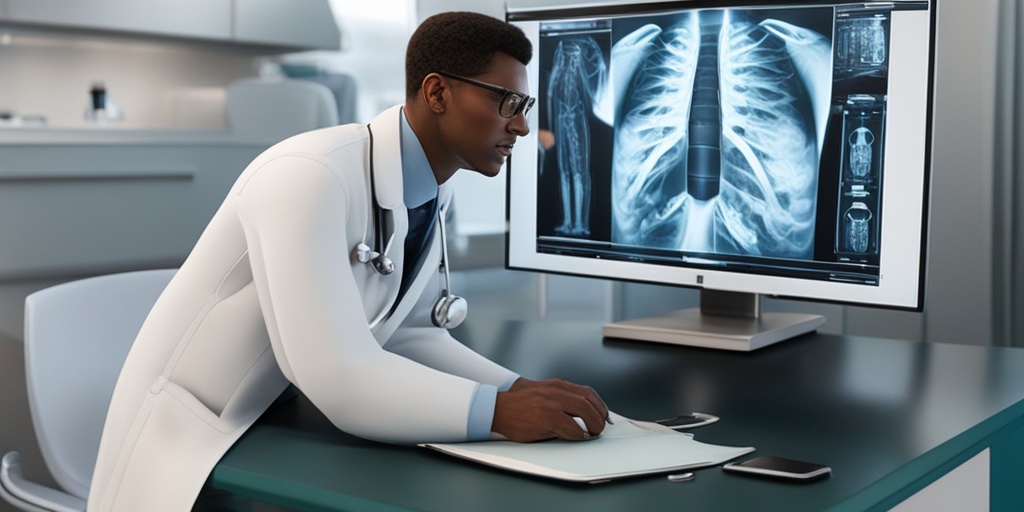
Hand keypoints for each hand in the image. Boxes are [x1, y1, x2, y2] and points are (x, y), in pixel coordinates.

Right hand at [492, 378, 609, 441]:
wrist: (496, 408)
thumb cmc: (516, 402)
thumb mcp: (540, 390)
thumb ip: (558, 395)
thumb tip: (577, 406)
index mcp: (557, 385)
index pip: (587, 392)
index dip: (600, 404)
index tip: (604, 414)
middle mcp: (556, 391)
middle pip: (589, 402)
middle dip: (599, 417)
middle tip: (600, 428)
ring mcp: (552, 404)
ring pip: (585, 413)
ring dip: (593, 426)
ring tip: (592, 433)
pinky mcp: (547, 419)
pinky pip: (572, 429)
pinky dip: (579, 435)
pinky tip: (578, 437)